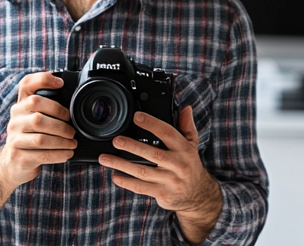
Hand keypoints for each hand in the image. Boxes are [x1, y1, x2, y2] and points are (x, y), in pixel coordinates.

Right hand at [0, 72, 77, 188]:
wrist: (11, 164)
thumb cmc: (30, 137)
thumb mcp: (35, 118)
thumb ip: (48, 106)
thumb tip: (74, 97)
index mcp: (21, 106)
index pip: (26, 85)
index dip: (43, 80)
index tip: (61, 84)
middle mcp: (15, 119)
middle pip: (39, 118)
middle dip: (61, 125)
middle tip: (73, 131)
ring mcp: (13, 139)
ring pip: (42, 139)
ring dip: (62, 142)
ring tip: (73, 143)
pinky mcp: (17, 156)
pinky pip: (42, 154)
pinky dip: (59, 154)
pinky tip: (67, 153)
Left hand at [99, 106, 222, 241]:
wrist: (198, 195)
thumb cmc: (190, 165)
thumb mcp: (192, 145)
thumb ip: (187, 126)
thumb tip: (186, 108)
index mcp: (185, 149)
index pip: (168, 134)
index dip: (152, 124)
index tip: (136, 117)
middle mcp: (178, 165)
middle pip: (153, 154)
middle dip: (132, 147)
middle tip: (116, 140)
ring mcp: (170, 181)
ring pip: (142, 172)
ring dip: (121, 165)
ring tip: (105, 158)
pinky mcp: (162, 194)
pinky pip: (140, 188)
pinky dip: (126, 182)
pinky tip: (115, 176)